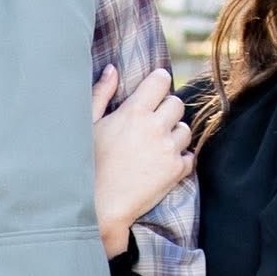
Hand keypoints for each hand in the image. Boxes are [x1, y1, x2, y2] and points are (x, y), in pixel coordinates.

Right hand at [92, 65, 193, 258]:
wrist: (100, 205)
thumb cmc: (88, 164)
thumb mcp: (89, 124)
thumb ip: (102, 94)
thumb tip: (113, 70)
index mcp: (134, 111)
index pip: (162, 80)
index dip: (159, 84)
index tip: (154, 92)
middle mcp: (155, 127)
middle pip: (177, 103)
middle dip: (167, 110)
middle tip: (152, 124)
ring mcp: (168, 149)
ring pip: (185, 129)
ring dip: (174, 135)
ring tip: (156, 147)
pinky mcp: (176, 171)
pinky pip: (189, 156)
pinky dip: (179, 160)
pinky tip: (161, 165)